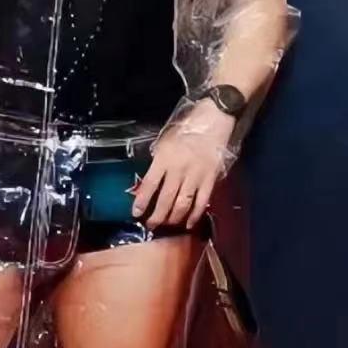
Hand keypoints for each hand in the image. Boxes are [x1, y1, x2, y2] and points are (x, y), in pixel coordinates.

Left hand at [130, 100, 236, 229]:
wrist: (212, 122)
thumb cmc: (185, 130)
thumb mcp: (164, 142)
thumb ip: (158, 161)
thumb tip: (151, 182)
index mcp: (164, 158)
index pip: (150, 184)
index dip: (142, 201)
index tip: (136, 213)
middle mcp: (178, 170)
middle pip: (166, 199)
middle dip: (157, 216)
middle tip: (151, 225)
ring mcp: (195, 176)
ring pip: (182, 204)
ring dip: (173, 218)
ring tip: (167, 225)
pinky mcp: (210, 179)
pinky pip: (201, 202)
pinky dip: (194, 215)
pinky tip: (188, 223)